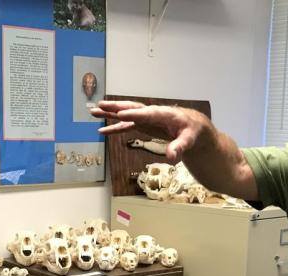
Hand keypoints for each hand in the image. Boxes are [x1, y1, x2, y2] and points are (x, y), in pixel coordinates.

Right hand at [90, 100, 213, 161]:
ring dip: (110, 114)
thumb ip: (180, 147)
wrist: (194, 127)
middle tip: (100, 105)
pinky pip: (127, 126)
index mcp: (165, 114)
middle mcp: (153, 113)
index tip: (120, 114)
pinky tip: (102, 131)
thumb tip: (171, 157)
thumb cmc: (193, 131)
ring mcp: (146, 119)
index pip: (148, 113)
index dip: (134, 114)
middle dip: (116, 107)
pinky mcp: (143, 125)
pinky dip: (115, 128)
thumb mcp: (190, 140)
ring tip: (93, 112)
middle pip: (132, 109)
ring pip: (126, 115)